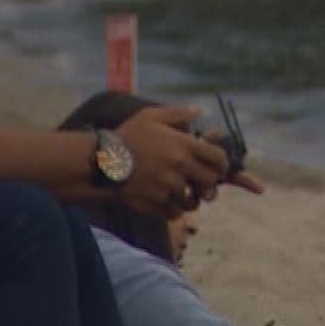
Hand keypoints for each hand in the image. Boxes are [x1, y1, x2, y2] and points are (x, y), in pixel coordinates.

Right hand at [113, 105, 229, 217]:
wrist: (101, 161)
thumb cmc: (127, 136)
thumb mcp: (150, 116)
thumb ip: (178, 114)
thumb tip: (198, 112)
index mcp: (182, 145)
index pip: (218, 158)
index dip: (223, 164)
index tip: (219, 168)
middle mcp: (179, 167)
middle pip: (210, 181)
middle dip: (209, 184)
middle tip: (203, 185)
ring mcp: (168, 187)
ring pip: (193, 201)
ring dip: (190, 199)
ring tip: (184, 195)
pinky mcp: (156, 203)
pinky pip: (176, 213)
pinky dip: (175, 210)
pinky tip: (168, 203)